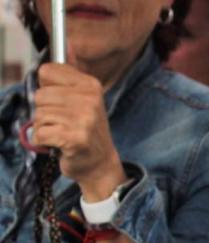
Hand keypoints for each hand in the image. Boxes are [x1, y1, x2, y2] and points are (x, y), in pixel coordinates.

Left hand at [32, 45, 124, 200]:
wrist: (100, 163)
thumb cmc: (87, 129)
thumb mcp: (84, 97)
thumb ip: (72, 71)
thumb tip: (67, 43)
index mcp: (90, 85)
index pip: (46, 73)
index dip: (49, 89)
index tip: (63, 102)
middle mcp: (89, 99)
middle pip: (40, 96)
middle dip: (45, 112)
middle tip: (64, 123)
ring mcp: (83, 119)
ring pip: (38, 115)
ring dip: (45, 128)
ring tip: (63, 134)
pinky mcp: (74, 139)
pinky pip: (40, 134)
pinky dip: (44, 142)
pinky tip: (59, 145)